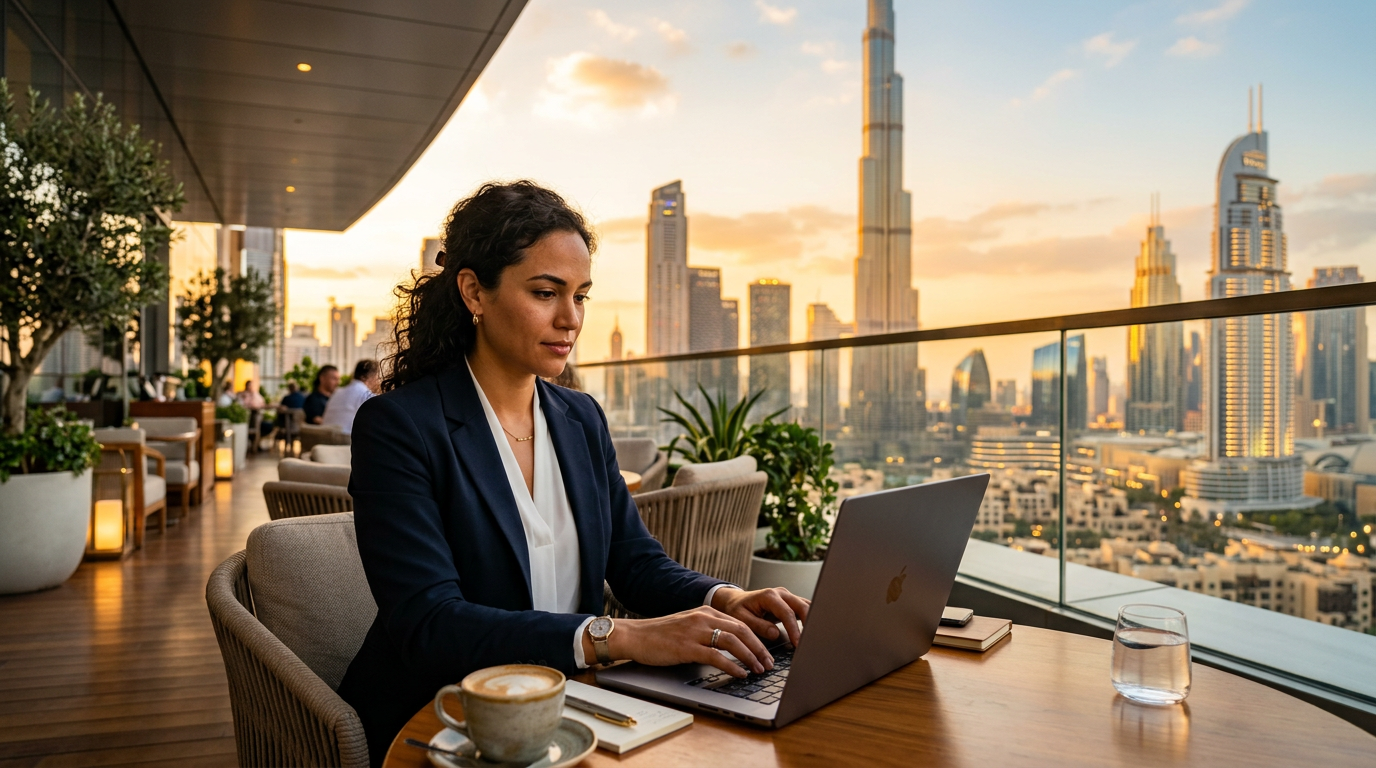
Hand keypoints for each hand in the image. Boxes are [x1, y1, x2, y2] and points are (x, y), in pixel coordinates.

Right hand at [587, 607, 773, 678]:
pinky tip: (740, 674)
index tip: (767, 652)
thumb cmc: (659, 635)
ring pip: (733, 641)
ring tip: (759, 669)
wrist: (634, 636)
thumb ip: (707, 630)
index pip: (740, 622)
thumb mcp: (688, 626)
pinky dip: (732, 665)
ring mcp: (695, 632)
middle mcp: (703, 618)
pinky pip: (716, 656)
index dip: (757, 638)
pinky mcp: (687, 647)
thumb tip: (730, 644)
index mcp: (705, 612)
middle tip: (769, 663)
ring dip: (750, 657)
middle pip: (742, 630)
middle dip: (759, 648)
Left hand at [710, 586, 809, 648]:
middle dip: (809, 623)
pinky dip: (809, 619)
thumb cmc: (737, 609)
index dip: (794, 629)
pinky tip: (811, 631)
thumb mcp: (742, 619)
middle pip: (802, 606)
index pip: (787, 613)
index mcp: (769, 596)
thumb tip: (775, 634)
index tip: (798, 643)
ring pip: (806, 606)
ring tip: (814, 637)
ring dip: (812, 620)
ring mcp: (787, 597)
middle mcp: (781, 593)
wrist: (735, 601)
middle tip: (811, 641)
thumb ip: (758, 626)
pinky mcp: (790, 602)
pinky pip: (804, 609)